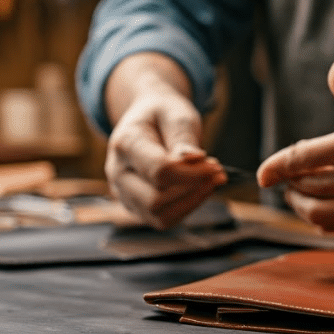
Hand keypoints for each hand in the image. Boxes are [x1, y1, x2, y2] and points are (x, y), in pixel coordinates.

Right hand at [105, 91, 225, 228]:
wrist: (147, 119)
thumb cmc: (163, 114)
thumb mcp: (176, 114)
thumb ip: (183, 138)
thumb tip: (194, 160)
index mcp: (124, 144)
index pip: (159, 171)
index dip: (192, 173)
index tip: (215, 164)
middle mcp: (117, 173)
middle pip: (155, 201)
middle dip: (192, 190)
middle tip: (216, 172)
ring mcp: (124, 193)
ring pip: (160, 217)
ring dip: (192, 202)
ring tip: (210, 180)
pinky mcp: (136, 207)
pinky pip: (163, 220)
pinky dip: (186, 208)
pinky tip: (199, 189)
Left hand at [256, 57, 333, 231]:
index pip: (308, 157)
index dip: (279, 166)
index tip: (262, 174)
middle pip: (310, 186)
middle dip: (291, 180)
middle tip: (290, 171)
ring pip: (319, 211)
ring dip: (299, 202)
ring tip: (298, 188)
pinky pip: (332, 226)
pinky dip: (315, 217)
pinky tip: (316, 200)